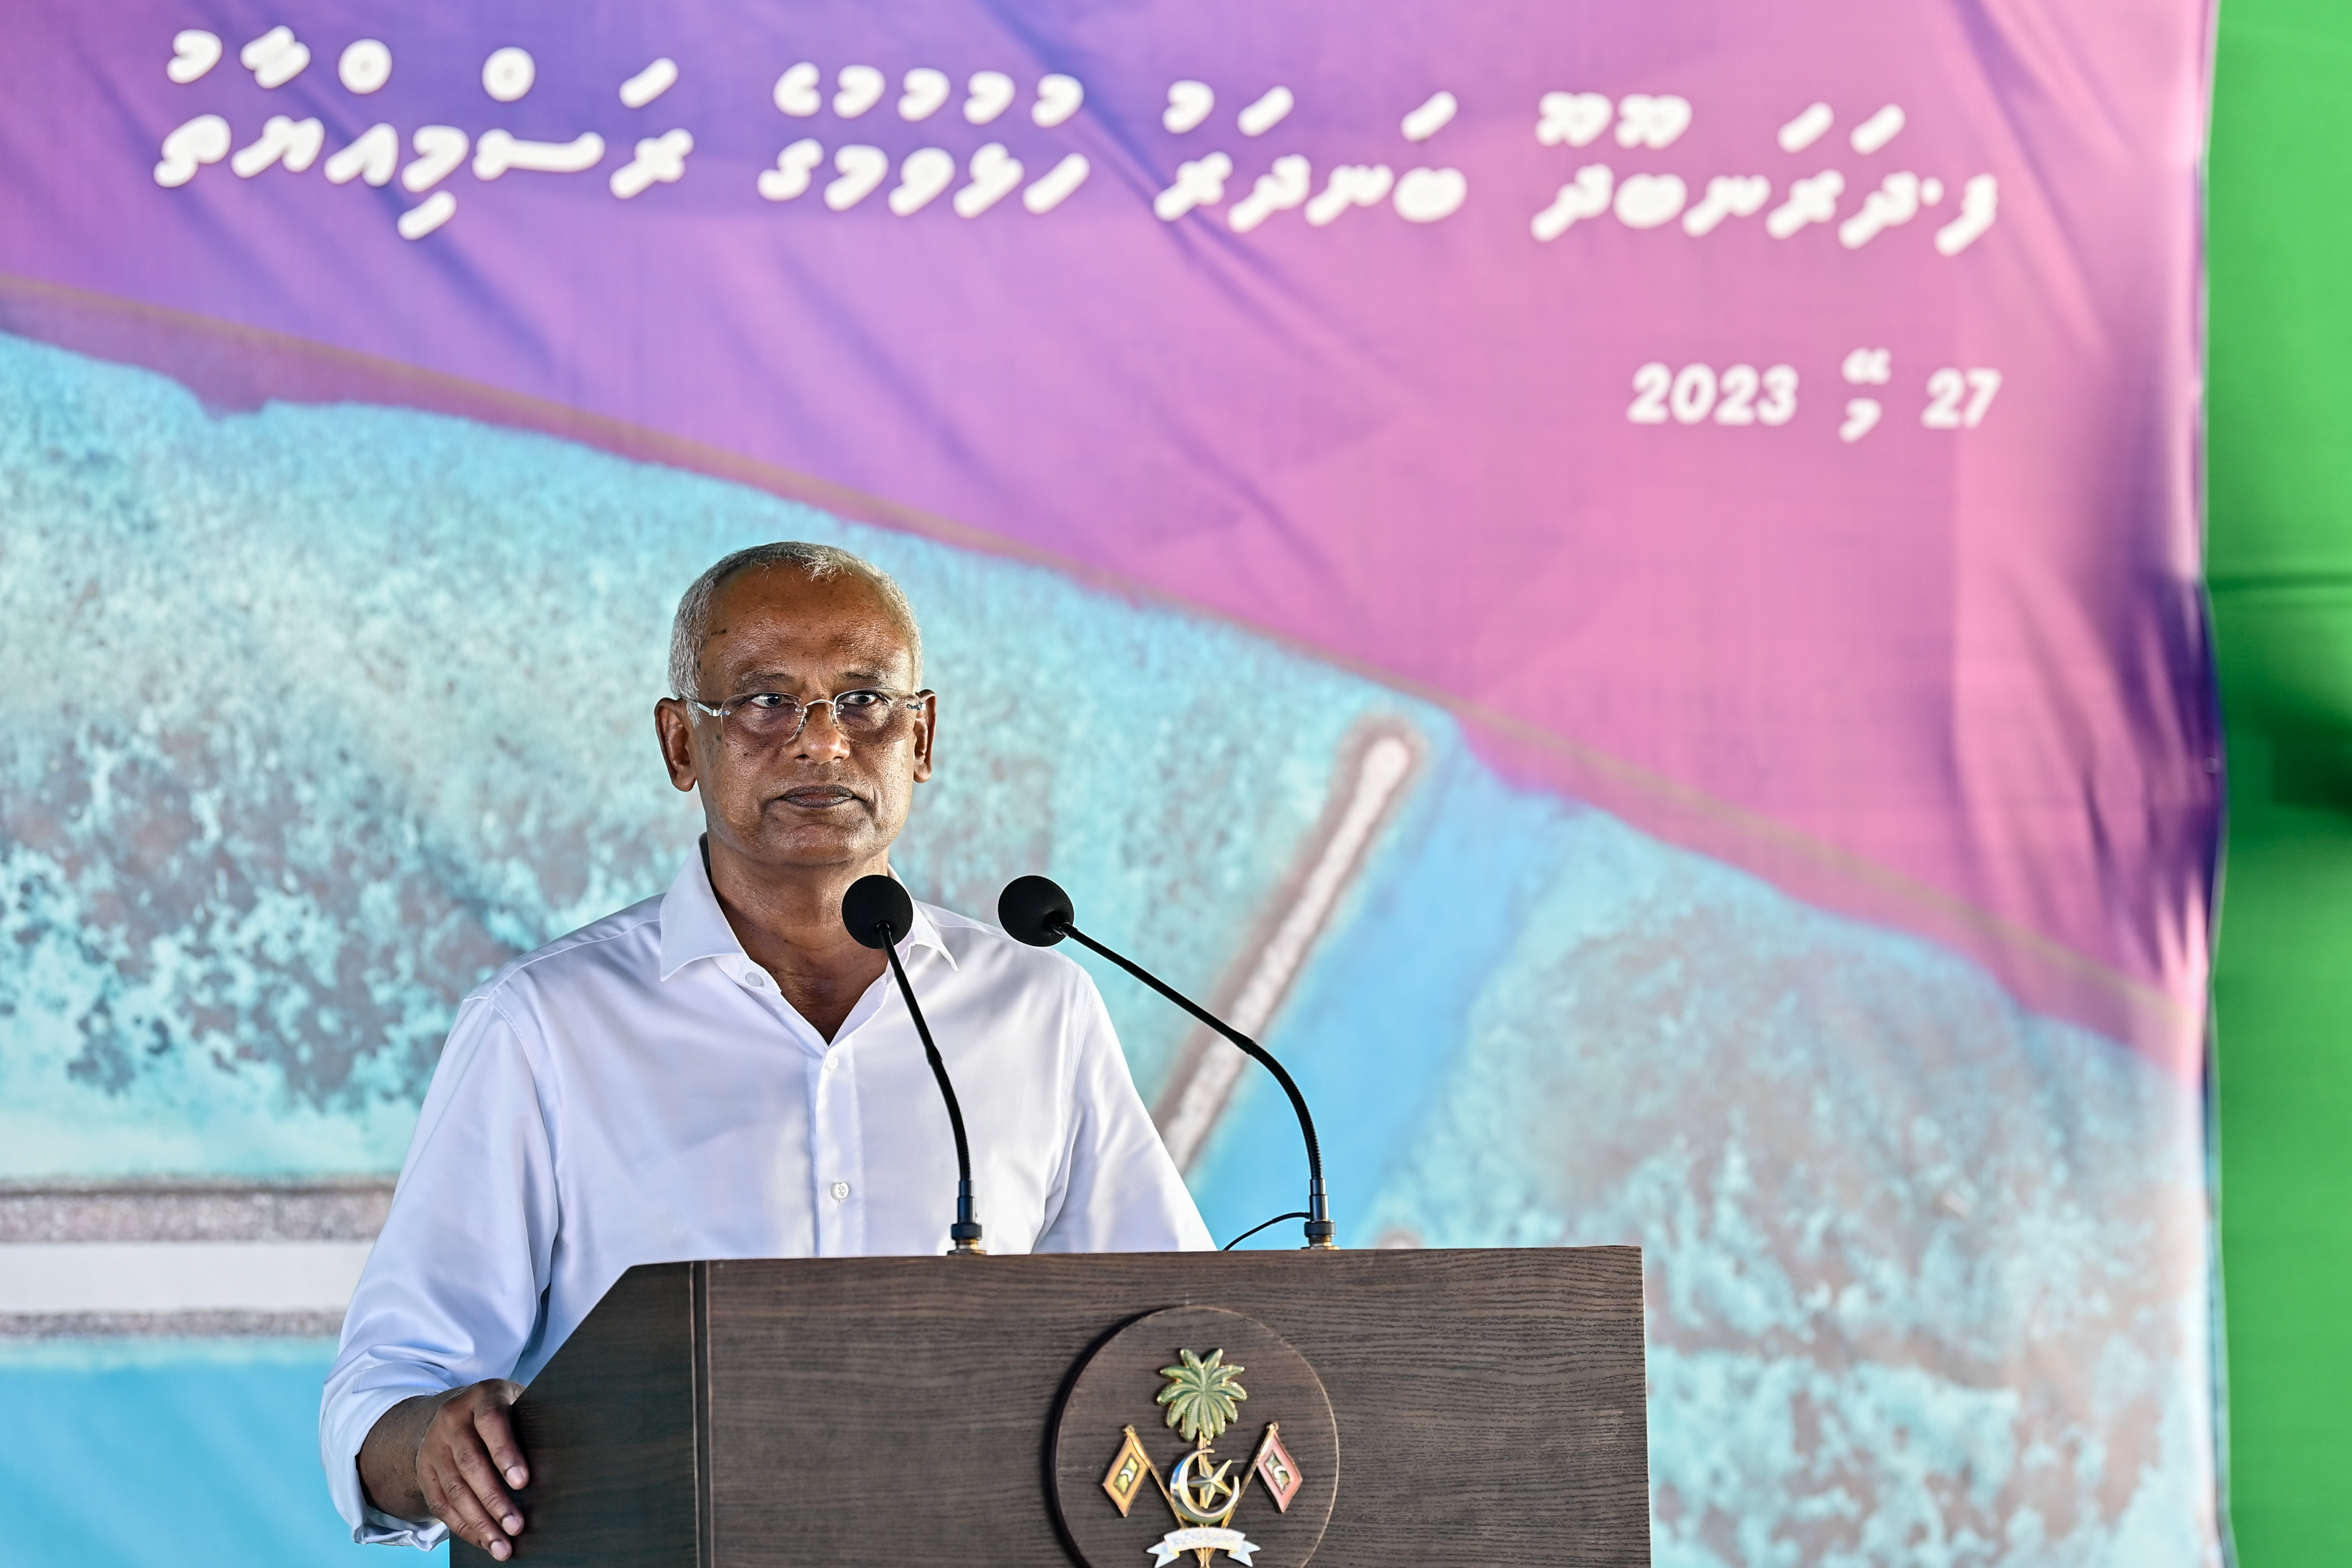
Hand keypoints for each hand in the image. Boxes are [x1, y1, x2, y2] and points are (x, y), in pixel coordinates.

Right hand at [360, 1379, 529, 1558]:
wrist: (456, 1411)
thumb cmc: (505, 1411)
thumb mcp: (518, 1403)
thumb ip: (531, 1424)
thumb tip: (560, 1463)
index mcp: (483, 1396)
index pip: (492, 1422)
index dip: (506, 1453)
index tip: (523, 1482)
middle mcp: (452, 1419)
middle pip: (471, 1463)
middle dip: (494, 1499)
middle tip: (517, 1526)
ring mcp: (434, 1446)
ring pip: (454, 1490)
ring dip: (479, 1522)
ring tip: (503, 1546)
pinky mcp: (424, 1471)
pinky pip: (440, 1505)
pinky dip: (464, 1527)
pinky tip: (484, 1541)